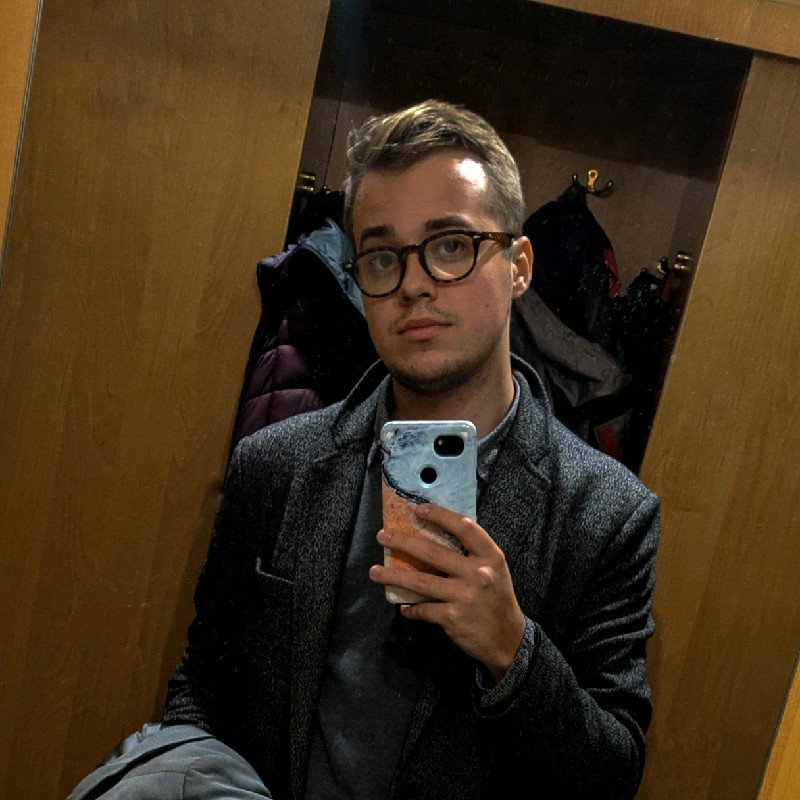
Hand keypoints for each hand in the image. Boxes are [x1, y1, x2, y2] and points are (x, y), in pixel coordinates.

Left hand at [369, 503, 525, 681]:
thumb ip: (472, 553)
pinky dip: (411, 608)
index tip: (419, 509)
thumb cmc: (496, 597)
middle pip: (433, 553)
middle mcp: (478, 573)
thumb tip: (436, 534)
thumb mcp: (494, 569)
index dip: (441, 516)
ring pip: (420, 582)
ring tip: (374, 571)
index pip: (464, 528)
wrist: (507, 638)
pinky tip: (402, 606)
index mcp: (490, 556)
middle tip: (382, 536)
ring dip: (394, 576)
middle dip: (403, 543)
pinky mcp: (452, 618)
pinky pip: (423, 609)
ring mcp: (464, 596)